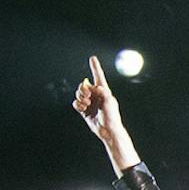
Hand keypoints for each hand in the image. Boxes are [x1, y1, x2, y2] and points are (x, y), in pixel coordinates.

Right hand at [73, 56, 138, 170]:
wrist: (108, 131)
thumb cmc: (112, 117)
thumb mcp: (109, 102)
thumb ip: (102, 92)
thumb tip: (94, 86)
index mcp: (104, 91)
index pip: (99, 77)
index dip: (95, 67)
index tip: (92, 58)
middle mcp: (96, 95)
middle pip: (84, 85)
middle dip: (82, 89)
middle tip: (87, 96)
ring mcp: (90, 102)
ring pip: (78, 94)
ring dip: (80, 97)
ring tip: (86, 104)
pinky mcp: (84, 110)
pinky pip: (76, 103)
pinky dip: (77, 104)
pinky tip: (83, 108)